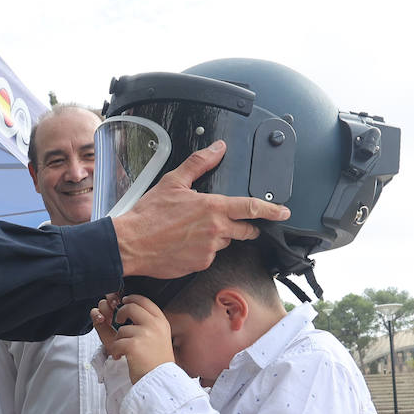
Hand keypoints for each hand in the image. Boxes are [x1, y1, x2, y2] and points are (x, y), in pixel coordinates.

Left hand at [93, 293, 173, 383]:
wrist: (160, 381)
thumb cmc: (156, 362)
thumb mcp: (159, 337)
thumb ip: (147, 323)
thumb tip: (128, 307)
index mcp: (161, 322)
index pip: (145, 300)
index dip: (132, 298)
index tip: (124, 301)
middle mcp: (155, 325)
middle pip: (130, 307)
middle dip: (120, 313)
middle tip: (118, 321)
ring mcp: (145, 334)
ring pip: (122, 329)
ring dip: (119, 340)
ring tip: (125, 351)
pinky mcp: (134, 345)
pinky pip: (117, 342)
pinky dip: (115, 351)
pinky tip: (121, 357)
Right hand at [110, 141, 289, 277]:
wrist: (131, 244)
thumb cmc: (148, 215)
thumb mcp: (173, 181)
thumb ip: (199, 163)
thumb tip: (217, 148)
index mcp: (212, 207)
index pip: (251, 207)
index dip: (272, 210)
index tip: (283, 212)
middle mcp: (216, 230)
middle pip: (244, 230)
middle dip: (245, 227)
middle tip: (236, 224)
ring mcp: (209, 250)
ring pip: (224, 242)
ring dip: (218, 237)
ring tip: (194, 231)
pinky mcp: (200, 264)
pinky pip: (209, 256)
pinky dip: (202, 250)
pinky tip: (185, 244)